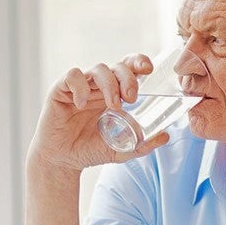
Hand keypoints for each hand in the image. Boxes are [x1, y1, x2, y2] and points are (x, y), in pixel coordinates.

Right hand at [27, 53, 169, 173]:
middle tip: (132, 97)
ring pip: (98, 68)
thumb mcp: (121, 149)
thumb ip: (142, 144)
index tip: (149, 70)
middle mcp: (98, 86)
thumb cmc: (90, 150)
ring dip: (110, 84)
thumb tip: (165, 136)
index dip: (139, 62)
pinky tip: (82, 104)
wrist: (62, 162)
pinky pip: (71, 76)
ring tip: (113, 106)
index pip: (128, 67)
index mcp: (114, 93)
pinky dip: (80, 87)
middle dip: (128, 78)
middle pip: (117, 66)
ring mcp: (80, 87)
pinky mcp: (60, 90)